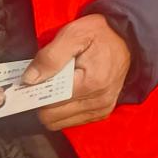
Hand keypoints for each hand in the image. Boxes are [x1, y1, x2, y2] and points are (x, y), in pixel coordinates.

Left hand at [28, 14, 133, 129]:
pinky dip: (63, 110)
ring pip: (59, 123)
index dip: (34, 92)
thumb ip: (51, 56)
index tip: (28, 82)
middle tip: (41, 82)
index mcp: (91, 83)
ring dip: (51, 107)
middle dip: (41, 101)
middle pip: (51, 117)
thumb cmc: (100, 34)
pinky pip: (71, 121)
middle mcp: (98, 102)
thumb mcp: (74, 34)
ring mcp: (101, 109)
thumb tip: (29, 79)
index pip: (49, 103)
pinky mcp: (102, 112)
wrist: (129, 39)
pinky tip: (66, 92)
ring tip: (55, 86)